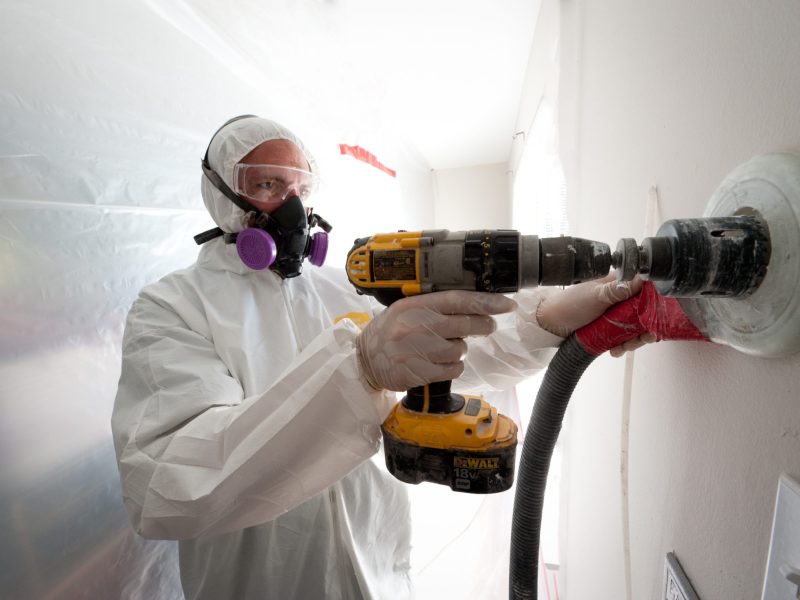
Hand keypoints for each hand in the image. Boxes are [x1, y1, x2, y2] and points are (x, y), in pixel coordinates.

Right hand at [356, 291, 516, 390]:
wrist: (364, 360)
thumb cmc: (391, 331)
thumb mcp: (407, 309)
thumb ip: (436, 306)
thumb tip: (477, 305)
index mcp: (415, 305)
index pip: (458, 300)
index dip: (486, 302)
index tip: (506, 304)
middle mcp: (416, 326)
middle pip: (464, 325)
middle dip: (483, 325)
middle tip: (487, 326)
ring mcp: (417, 350)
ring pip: (460, 349)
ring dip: (460, 349)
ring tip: (446, 347)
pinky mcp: (419, 372)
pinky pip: (453, 369)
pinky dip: (453, 367)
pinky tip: (440, 362)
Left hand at [536, 273, 654, 355]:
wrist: (548, 325)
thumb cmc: (568, 305)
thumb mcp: (595, 296)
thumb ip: (618, 289)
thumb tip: (642, 278)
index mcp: (617, 283)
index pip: (644, 292)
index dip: (653, 306)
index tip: (654, 319)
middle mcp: (618, 298)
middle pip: (643, 313)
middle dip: (644, 328)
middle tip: (642, 339)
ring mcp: (613, 314)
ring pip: (634, 327)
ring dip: (633, 339)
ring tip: (623, 347)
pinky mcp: (608, 328)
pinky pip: (622, 337)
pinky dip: (622, 345)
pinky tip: (615, 351)